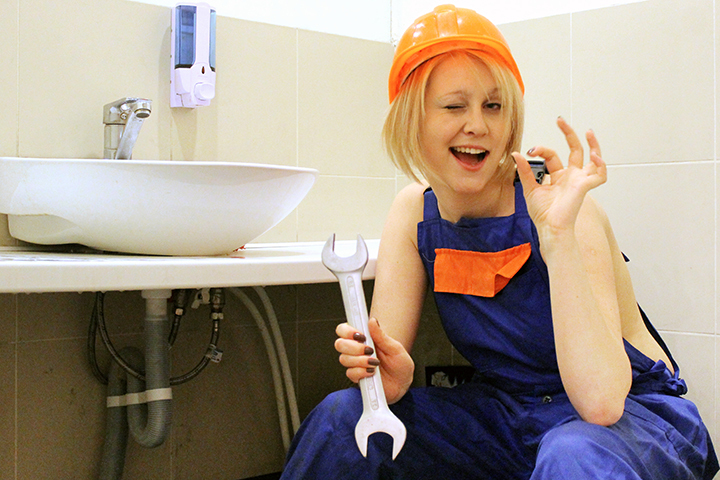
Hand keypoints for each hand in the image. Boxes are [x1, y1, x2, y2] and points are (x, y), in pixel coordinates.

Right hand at [335, 318, 414, 403]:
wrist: (403, 383)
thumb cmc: (399, 363)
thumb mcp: (394, 347)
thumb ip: (381, 335)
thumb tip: (372, 321)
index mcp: (363, 337)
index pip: (344, 329)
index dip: (347, 331)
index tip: (361, 336)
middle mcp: (355, 349)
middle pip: (339, 344)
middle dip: (354, 347)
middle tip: (369, 350)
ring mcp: (354, 363)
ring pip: (344, 359)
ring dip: (360, 361)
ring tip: (375, 363)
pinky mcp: (356, 376)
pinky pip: (350, 373)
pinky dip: (362, 372)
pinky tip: (372, 372)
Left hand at [512, 117, 605, 236]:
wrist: (548, 227)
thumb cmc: (542, 213)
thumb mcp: (530, 187)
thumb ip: (524, 170)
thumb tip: (516, 154)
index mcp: (558, 176)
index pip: (552, 156)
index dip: (541, 150)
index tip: (530, 150)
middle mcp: (571, 177)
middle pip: (575, 150)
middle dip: (569, 134)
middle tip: (560, 120)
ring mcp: (580, 181)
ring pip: (594, 159)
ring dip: (594, 145)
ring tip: (589, 131)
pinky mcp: (585, 187)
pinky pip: (600, 175)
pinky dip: (600, 165)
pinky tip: (594, 157)